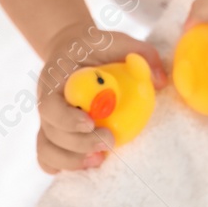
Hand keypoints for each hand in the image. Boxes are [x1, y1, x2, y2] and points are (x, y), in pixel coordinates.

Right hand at [34, 20, 168, 173]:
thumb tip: (160, 81)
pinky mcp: (53, 132)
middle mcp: (47, 101)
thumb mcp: (119, 41)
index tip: (90, 123)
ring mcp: (48, 119)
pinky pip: (47, 156)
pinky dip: (61, 165)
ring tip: (99, 159)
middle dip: (79, 143)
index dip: (67, 119)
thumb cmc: (97, 46)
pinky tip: (86, 163)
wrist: (73, 49)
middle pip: (51, 132)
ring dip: (71, 160)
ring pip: (47, 148)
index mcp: (56, 79)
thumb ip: (141, 54)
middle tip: (109, 142)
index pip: (50, 105)